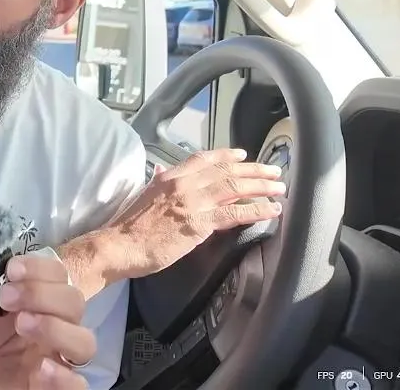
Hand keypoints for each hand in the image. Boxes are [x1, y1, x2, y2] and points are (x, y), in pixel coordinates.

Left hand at [0, 253, 95, 389]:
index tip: (11, 269)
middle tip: (6, 298)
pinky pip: (78, 383)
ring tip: (22, 325)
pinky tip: (39, 369)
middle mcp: (61, 324)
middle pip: (74, 301)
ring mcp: (64, 357)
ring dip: (54, 328)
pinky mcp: (62, 387)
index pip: (57, 274)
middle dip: (40, 293)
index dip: (38, 268)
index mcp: (43, 300)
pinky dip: (62, 376)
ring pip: (85, 340)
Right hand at [107, 147, 285, 277]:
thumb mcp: (144, 195)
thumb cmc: (129, 226)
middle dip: (253, 170)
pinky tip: (272, 210)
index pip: (203, 159)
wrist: (120, 245)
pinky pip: (234, 213)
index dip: (226, 155)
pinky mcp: (199, 224)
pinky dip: (256, 209)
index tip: (244, 154)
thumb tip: (161, 171)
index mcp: (169, 176)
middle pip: (226, 171)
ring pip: (234, 187)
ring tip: (280, 188)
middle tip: (274, 170)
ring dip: (261, 186)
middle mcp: (184, 184)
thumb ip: (158, 182)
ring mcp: (193, 202)